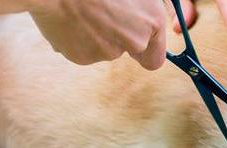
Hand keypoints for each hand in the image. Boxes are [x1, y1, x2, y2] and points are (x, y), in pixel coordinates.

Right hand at [29, 0, 167, 69]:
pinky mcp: (83, 57)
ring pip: (104, 49)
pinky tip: (71, 18)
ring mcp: (108, 52)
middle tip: (103, 12)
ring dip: (96, 34)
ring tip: (84, 10)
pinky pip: (83, 49)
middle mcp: (134, 41)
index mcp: (152, 21)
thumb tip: (143, 21)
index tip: (134, 40)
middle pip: (129, 51)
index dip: (145, 50)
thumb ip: (143, 11)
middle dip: (118, 36)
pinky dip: (78, 37)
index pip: (155, 58)